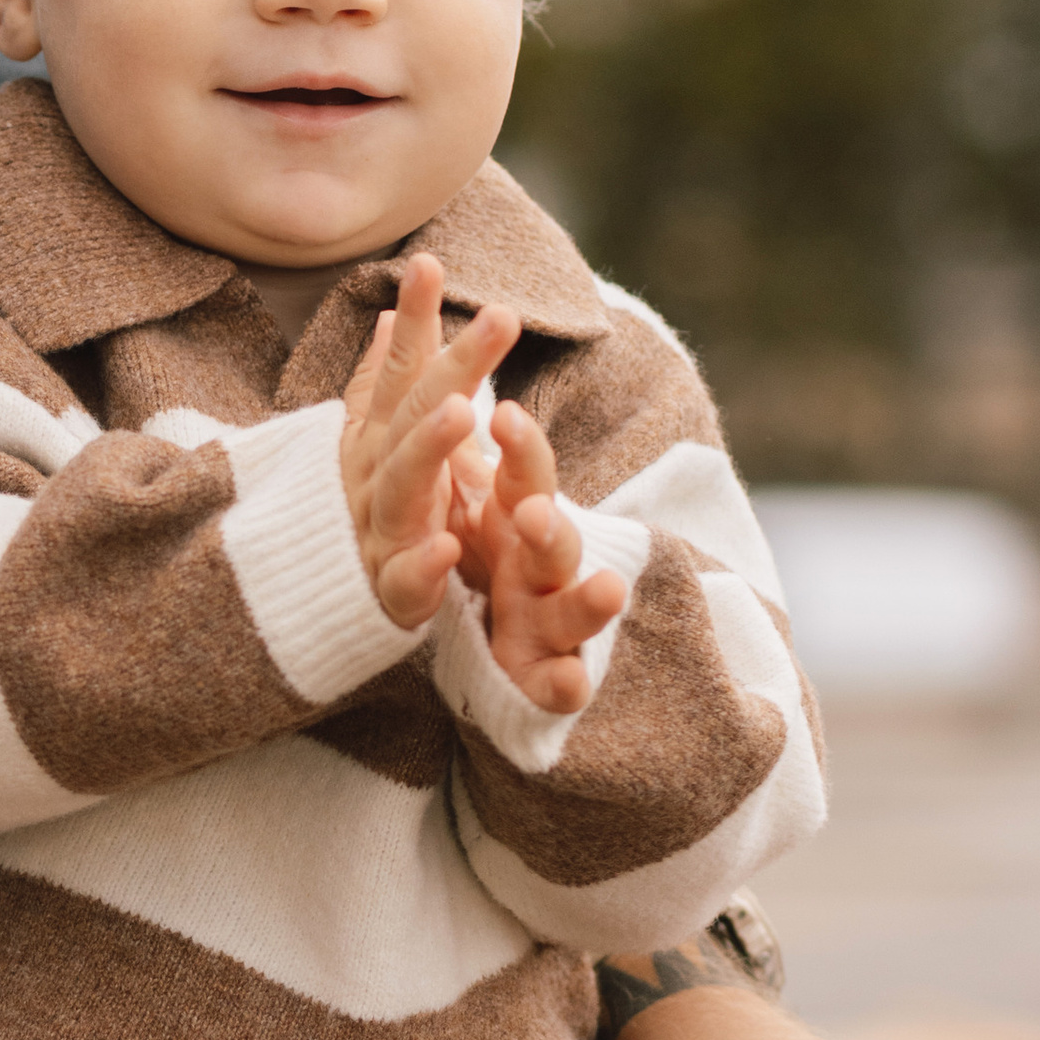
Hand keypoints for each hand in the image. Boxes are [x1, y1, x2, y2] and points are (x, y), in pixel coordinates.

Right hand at [340, 257, 516, 633]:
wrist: (307, 614)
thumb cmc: (358, 516)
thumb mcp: (372, 443)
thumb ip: (381, 381)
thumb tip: (392, 314)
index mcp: (378, 440)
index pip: (401, 371)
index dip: (417, 318)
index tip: (429, 259)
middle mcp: (373, 476)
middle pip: (413, 414)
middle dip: (455, 364)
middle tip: (501, 318)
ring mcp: (376, 531)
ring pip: (401, 485)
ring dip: (428, 446)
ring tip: (463, 408)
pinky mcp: (385, 595)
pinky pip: (402, 582)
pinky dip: (419, 568)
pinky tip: (444, 550)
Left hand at [451, 401, 623, 716]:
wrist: (509, 641)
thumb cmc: (496, 553)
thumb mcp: (479, 496)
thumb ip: (466, 439)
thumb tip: (431, 355)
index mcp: (517, 516)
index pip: (522, 474)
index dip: (518, 448)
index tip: (503, 413)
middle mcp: (541, 565)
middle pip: (555, 538)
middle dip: (549, 523)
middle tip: (532, 509)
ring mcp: (549, 622)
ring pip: (573, 608)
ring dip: (590, 599)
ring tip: (609, 589)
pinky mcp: (544, 677)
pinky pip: (560, 684)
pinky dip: (568, 685)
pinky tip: (572, 685)